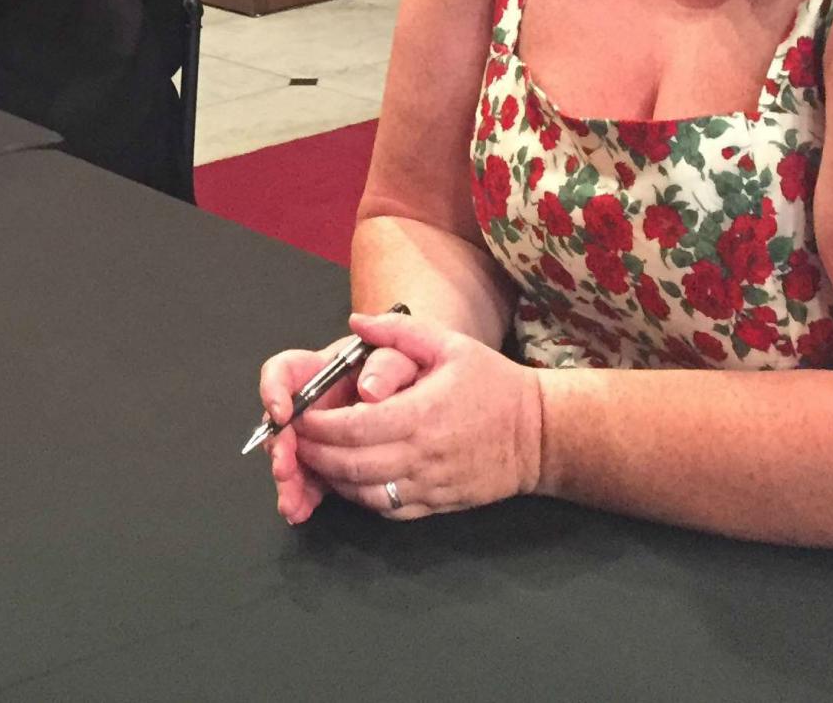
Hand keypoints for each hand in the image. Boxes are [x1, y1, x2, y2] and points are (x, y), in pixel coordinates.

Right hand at [257, 337, 399, 525]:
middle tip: (284, 469)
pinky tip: (301, 512)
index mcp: (324, 369)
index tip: (283, 413)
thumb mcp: (409, 354)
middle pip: (283, 423)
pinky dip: (305, 496)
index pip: (285, 371)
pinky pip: (312, 477)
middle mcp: (315, 403)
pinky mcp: (332, 460)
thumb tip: (370, 390)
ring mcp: (320, 435)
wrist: (425, 391)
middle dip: (280, 448)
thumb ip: (387, 364)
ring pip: (293, 456)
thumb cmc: (414, 366)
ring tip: (292, 503)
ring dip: (289, 480)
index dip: (275, 389)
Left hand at [275, 311, 541, 521]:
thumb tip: (355, 322)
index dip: (318, 426)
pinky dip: (360, 496)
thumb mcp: (448, 344)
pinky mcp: (437, 504)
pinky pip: (388, 508)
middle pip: (350, 465)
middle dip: (314, 453)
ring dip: (332, 478)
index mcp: (419, 415)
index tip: (298, 415)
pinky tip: (348, 478)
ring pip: (365, 492)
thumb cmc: (492, 384)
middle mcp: (421, 456)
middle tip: (293, 439)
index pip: (352, 429)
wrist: (540, 434)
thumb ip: (397, 331)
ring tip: (313, 458)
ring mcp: (429, 485)